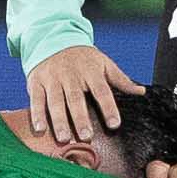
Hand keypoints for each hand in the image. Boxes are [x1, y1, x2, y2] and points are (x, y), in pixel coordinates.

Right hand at [26, 44, 144, 143]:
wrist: (53, 39)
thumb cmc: (82, 57)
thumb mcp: (103, 63)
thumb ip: (120, 79)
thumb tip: (140, 92)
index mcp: (90, 71)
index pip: (102, 91)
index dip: (108, 107)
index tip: (114, 124)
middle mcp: (71, 75)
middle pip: (76, 98)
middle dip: (80, 118)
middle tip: (86, 136)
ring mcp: (52, 78)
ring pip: (55, 101)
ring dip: (59, 120)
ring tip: (64, 138)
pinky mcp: (36, 82)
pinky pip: (36, 99)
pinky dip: (37, 114)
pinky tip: (40, 129)